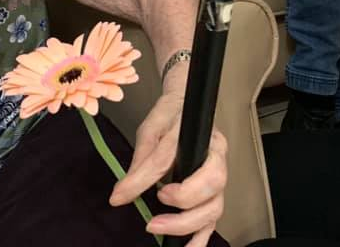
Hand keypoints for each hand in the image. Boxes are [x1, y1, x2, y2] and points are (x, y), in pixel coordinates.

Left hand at [110, 93, 227, 245]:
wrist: (187, 106)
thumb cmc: (169, 117)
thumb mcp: (149, 131)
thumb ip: (139, 162)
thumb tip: (120, 194)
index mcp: (196, 132)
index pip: (169, 158)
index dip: (143, 180)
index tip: (120, 195)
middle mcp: (216, 153)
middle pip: (210, 183)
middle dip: (182, 203)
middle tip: (152, 214)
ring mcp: (219, 174)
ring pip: (215, 204)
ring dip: (188, 223)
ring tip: (158, 228)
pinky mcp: (215, 192)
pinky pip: (214, 219)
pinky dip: (201, 238)